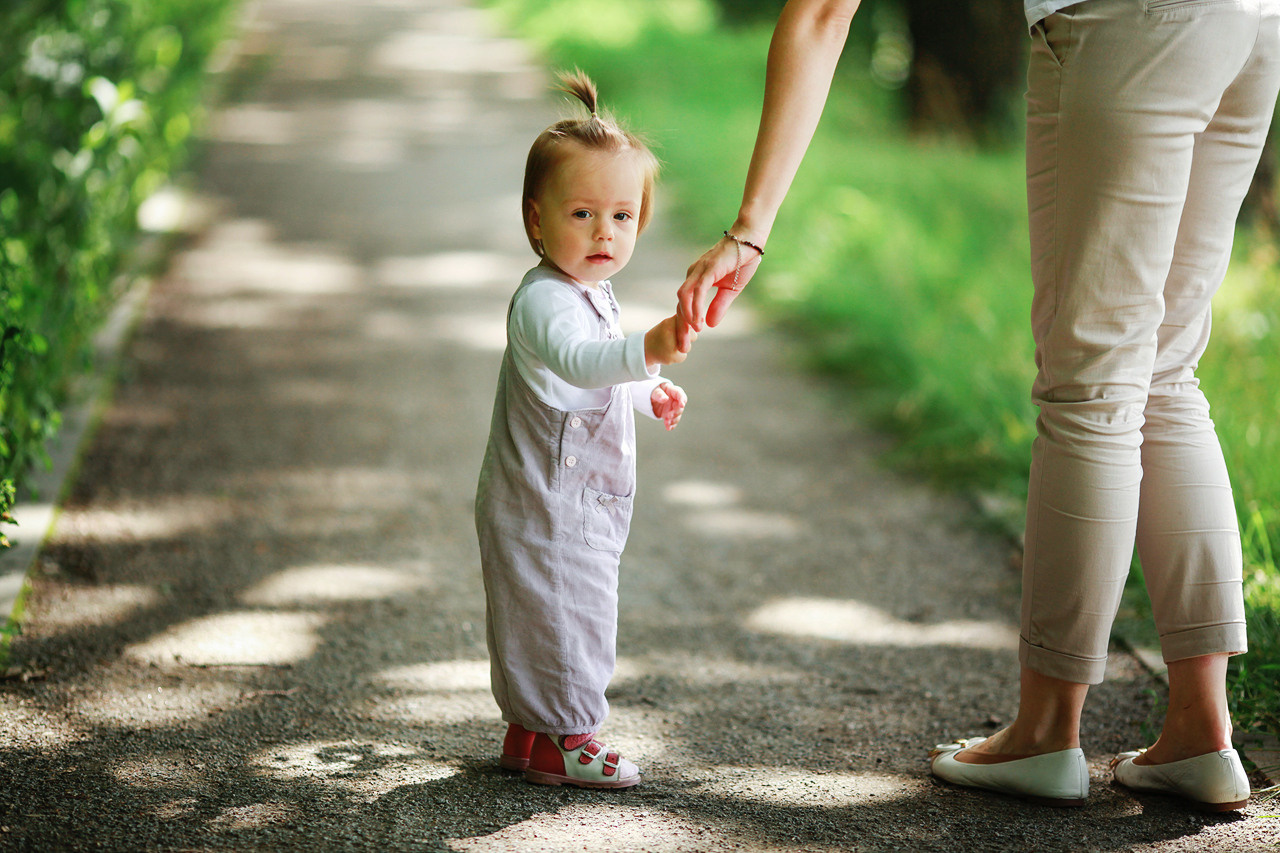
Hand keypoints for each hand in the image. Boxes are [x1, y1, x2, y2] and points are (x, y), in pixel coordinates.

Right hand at [645, 315, 695, 366]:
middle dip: (687, 337)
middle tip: (674, 337)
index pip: (689, 323)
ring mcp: (672, 347)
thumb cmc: (661, 333)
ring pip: (688, 347)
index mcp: (669, 323)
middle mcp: (670, 334)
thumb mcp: (669, 323)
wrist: (645, 348)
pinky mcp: (674, 358)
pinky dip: (677, 355)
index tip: (686, 328)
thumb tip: (702, 320)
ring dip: (682, 346)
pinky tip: (668, 352)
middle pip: (693, 336)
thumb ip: (684, 321)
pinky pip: (683, 356)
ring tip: (669, 345)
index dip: (689, 326)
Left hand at [651, 381, 686, 430]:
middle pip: (679, 407)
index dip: (682, 400)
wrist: (648, 397)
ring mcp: (672, 408)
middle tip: (669, 416)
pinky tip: (668, 428)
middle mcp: (675, 400)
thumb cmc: (652, 390)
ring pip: (677, 415)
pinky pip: (672, 420)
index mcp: (672, 391)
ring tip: (667, 423)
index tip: (682, 405)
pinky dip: (671, 425)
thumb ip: (659, 394)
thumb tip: (665, 399)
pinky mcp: (669, 414)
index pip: (680, 394)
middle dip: (676, 412)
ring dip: (673, 420)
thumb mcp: (653, 391)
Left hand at [675, 236, 761, 351]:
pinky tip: (698, 321)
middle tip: (683, 348)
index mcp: (697, 279)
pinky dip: (695, 307)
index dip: (684, 325)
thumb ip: (718, 306)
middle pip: (680, 304)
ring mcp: (699, 270)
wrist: (751, 240)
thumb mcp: (730, 290)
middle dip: (680, 328)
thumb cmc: (742, 261)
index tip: (686, 343)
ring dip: (686, 318)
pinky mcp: (709, 269)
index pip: (685, 305)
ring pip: (684, 298)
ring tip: (692, 334)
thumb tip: (709, 324)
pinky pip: (698, 291)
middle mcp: (694, 274)